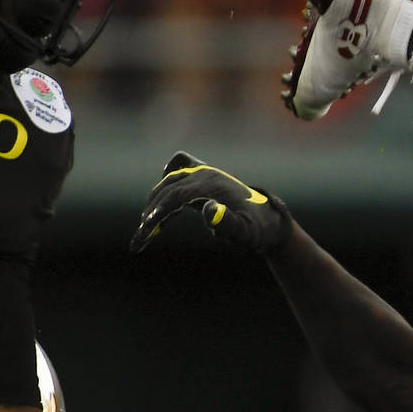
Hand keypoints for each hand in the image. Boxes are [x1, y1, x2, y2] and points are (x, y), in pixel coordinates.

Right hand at [131, 152, 292, 254]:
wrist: (270, 220)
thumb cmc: (259, 229)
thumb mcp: (247, 232)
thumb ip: (229, 224)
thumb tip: (208, 209)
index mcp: (213, 184)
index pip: (177, 194)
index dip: (160, 210)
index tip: (147, 227)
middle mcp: (205, 174)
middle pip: (169, 189)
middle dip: (152, 212)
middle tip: (142, 238)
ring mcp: (202, 174)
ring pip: (169, 184)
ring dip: (155, 205)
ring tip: (146, 231)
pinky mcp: (201, 179)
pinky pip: (175, 178)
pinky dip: (165, 190)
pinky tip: (160, 204)